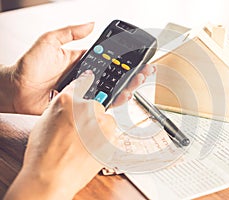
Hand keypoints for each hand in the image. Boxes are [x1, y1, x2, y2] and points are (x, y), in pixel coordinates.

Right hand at [5, 70, 115, 198]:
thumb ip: (61, 108)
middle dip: (90, 116)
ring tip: (85, 143)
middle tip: (79, 132)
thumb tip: (70, 103)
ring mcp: (101, 123)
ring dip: (99, 128)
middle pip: (95, 105)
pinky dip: (104, 140)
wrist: (51, 178)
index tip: (90, 79)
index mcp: (67, 100)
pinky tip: (91, 149)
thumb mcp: (45, 122)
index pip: (81, 85)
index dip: (85, 83)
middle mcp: (86, 108)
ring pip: (105, 119)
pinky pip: (111, 134)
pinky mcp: (111, 137)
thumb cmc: (43, 155)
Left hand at [10, 23, 155, 114]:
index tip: (135, 57)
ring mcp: (84, 92)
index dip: (122, 59)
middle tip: (144, 71)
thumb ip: (70, 32)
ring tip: (137, 82)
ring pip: (109, 91)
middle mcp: (86, 78)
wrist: (16, 89)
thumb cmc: (29, 65)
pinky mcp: (79, 106)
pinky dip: (111, 103)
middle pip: (113, 77)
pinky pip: (98, 105)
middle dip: (130, 74)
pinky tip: (122, 98)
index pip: (107, 60)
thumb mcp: (50, 42)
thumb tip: (91, 24)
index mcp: (82, 62)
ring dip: (125, 88)